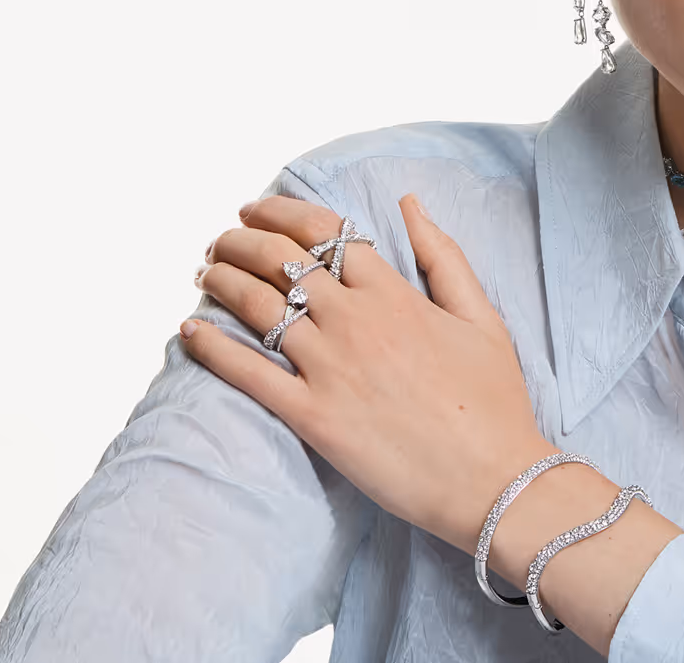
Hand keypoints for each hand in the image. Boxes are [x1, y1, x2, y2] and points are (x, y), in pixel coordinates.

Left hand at [182, 193, 560, 551]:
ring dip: (220, 280)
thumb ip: (443, 257)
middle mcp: (355, 322)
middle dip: (239, 240)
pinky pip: (247, 372)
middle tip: (221, 242)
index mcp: (395, 294)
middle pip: (278, 259)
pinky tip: (189, 331)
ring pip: (256, 305)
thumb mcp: (482, 317)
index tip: (257, 211)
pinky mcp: (312, 416)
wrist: (494, 479)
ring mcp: (330, 368)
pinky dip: (211, 346)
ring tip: (204, 275)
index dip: (281, 212)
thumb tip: (410, 204)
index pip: (323, 232)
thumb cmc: (495, 402)